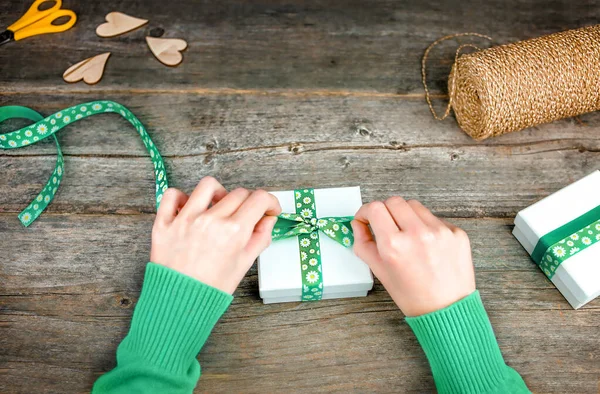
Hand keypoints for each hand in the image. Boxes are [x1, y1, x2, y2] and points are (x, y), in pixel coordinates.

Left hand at [150, 177, 280, 293]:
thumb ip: (260, 238)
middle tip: (245, 216)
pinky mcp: (164, 223)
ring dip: (219, 193)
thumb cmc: (212, 288)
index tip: (268, 209)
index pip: (259, 199)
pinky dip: (182, 197)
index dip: (269, 202)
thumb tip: (268, 219)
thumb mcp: (244, 264)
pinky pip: (173, 195)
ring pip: (208, 185)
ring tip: (218, 207)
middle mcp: (211, 220)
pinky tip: (190, 209)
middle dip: (248, 202)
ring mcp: (185, 219)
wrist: (179, 303)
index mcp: (234, 232)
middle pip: (238, 193)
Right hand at [351, 197, 474, 316]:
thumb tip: (358, 224)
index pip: (375, 208)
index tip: (366, 219)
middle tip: (385, 226)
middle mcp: (417, 234)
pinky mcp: (456, 233)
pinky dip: (426, 226)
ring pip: (415, 206)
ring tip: (407, 236)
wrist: (448, 311)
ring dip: (406, 216)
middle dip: (385, 211)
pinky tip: (427, 246)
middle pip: (394, 201)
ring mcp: (440, 231)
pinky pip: (434, 219)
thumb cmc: (413, 296)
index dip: (366, 212)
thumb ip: (364, 244)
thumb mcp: (380, 272)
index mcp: (394, 245)